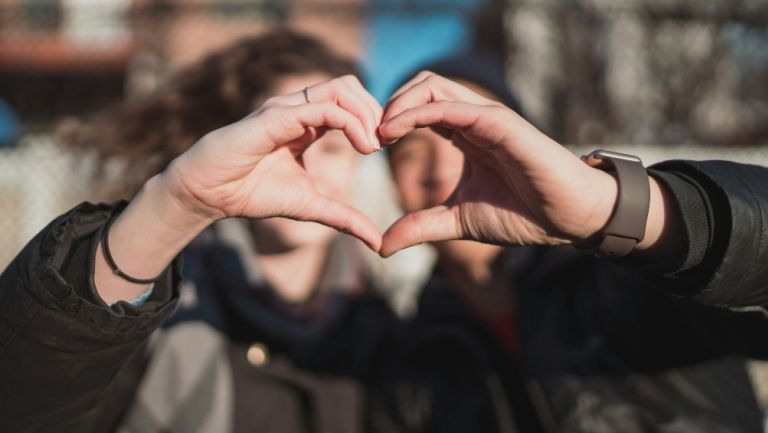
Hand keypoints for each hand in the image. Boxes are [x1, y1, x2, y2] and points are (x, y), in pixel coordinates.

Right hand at [163, 75, 383, 250]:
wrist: (208, 194)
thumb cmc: (251, 193)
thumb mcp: (309, 207)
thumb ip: (343, 218)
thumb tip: (376, 242)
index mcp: (306, 123)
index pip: (350, 102)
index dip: (374, 119)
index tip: (388, 147)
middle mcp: (298, 108)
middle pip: (350, 86)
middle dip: (376, 110)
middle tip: (386, 142)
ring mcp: (286, 108)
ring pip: (341, 88)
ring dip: (366, 113)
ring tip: (374, 145)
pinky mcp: (276, 117)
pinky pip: (323, 108)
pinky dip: (351, 123)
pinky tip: (362, 147)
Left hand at [377, 73, 619, 256]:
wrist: (567, 218)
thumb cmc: (522, 215)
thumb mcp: (457, 221)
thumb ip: (420, 227)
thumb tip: (381, 246)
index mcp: (464, 135)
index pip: (419, 108)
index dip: (390, 120)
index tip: (368, 146)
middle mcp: (473, 119)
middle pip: (422, 85)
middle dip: (389, 103)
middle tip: (368, 135)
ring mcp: (486, 117)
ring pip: (433, 85)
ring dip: (398, 103)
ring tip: (379, 132)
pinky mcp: (499, 122)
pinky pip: (452, 106)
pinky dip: (418, 112)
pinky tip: (395, 131)